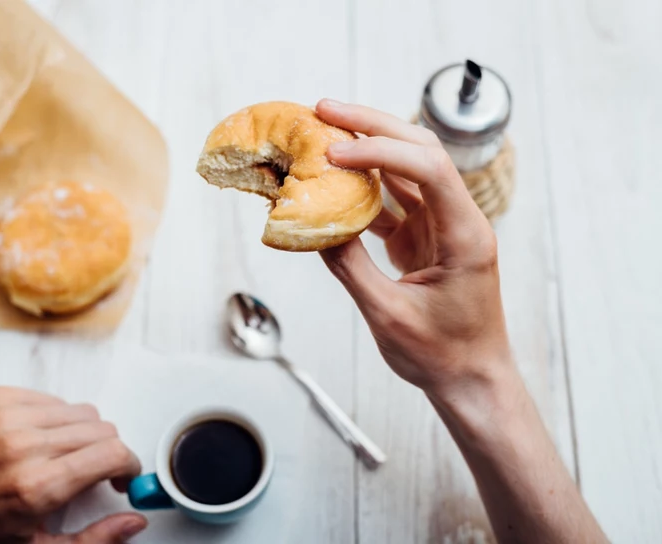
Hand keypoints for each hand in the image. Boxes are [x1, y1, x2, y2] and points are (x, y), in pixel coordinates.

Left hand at [0, 387, 144, 542]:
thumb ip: (92, 539)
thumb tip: (133, 520)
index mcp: (36, 486)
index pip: (113, 453)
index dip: (129, 465)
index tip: (123, 474)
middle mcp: (24, 444)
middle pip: (102, 430)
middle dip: (106, 453)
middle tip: (93, 472)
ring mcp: (8, 415)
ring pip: (81, 411)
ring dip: (81, 435)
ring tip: (59, 457)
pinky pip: (51, 398)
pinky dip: (53, 419)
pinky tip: (36, 440)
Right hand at [315, 99, 511, 394]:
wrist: (470, 379)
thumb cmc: (442, 356)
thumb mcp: (388, 315)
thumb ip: (350, 268)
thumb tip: (314, 228)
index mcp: (465, 235)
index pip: (429, 168)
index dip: (381, 151)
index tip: (335, 154)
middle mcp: (458, 220)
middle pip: (420, 151)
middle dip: (373, 125)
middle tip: (324, 110)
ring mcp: (441, 227)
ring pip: (406, 169)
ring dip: (367, 148)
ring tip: (324, 132)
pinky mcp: (425, 239)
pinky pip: (393, 201)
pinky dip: (364, 187)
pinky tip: (334, 179)